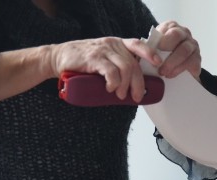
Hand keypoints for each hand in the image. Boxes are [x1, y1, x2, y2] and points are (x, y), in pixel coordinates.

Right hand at [47, 37, 161, 101]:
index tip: (158, 64)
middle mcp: (113, 45)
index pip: (138, 45)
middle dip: (138, 84)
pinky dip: (114, 83)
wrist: (58, 58)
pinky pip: (111, 72)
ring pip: (125, 68)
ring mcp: (103, 50)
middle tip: (135, 97)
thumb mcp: (105, 59)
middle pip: (133, 64)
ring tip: (119, 94)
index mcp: (118, 44)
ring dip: (126, 85)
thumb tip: (136, 87)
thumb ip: (119, 66)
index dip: (150, 54)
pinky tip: (109, 88)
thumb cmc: (84, 62)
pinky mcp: (93, 58)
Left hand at [154, 21, 201, 78]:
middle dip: (166, 48)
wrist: (177, 68)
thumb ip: (151, 44)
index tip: (155, 49)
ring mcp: (193, 46)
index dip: (161, 39)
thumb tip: (143, 49)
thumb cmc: (163, 55)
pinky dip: (179, 70)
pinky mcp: (198, 59)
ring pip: (184, 50)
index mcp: (172, 27)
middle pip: (177, 35)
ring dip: (172, 63)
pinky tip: (171, 75)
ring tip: (163, 72)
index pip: (168, 28)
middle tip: (158, 62)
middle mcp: (184, 34)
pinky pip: (191, 63)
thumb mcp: (154, 46)